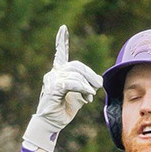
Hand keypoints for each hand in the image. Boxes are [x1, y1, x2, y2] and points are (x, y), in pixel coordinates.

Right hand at [23, 26, 101, 151]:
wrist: (53, 123)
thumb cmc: (64, 109)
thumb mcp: (79, 95)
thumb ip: (85, 85)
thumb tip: (96, 82)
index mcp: (59, 73)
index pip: (60, 54)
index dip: (62, 41)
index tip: (63, 28)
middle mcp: (53, 73)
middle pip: (76, 66)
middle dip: (90, 75)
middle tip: (99, 86)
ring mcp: (51, 80)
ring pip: (75, 74)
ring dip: (87, 85)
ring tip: (91, 95)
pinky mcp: (52, 88)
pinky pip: (71, 83)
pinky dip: (82, 88)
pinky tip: (87, 95)